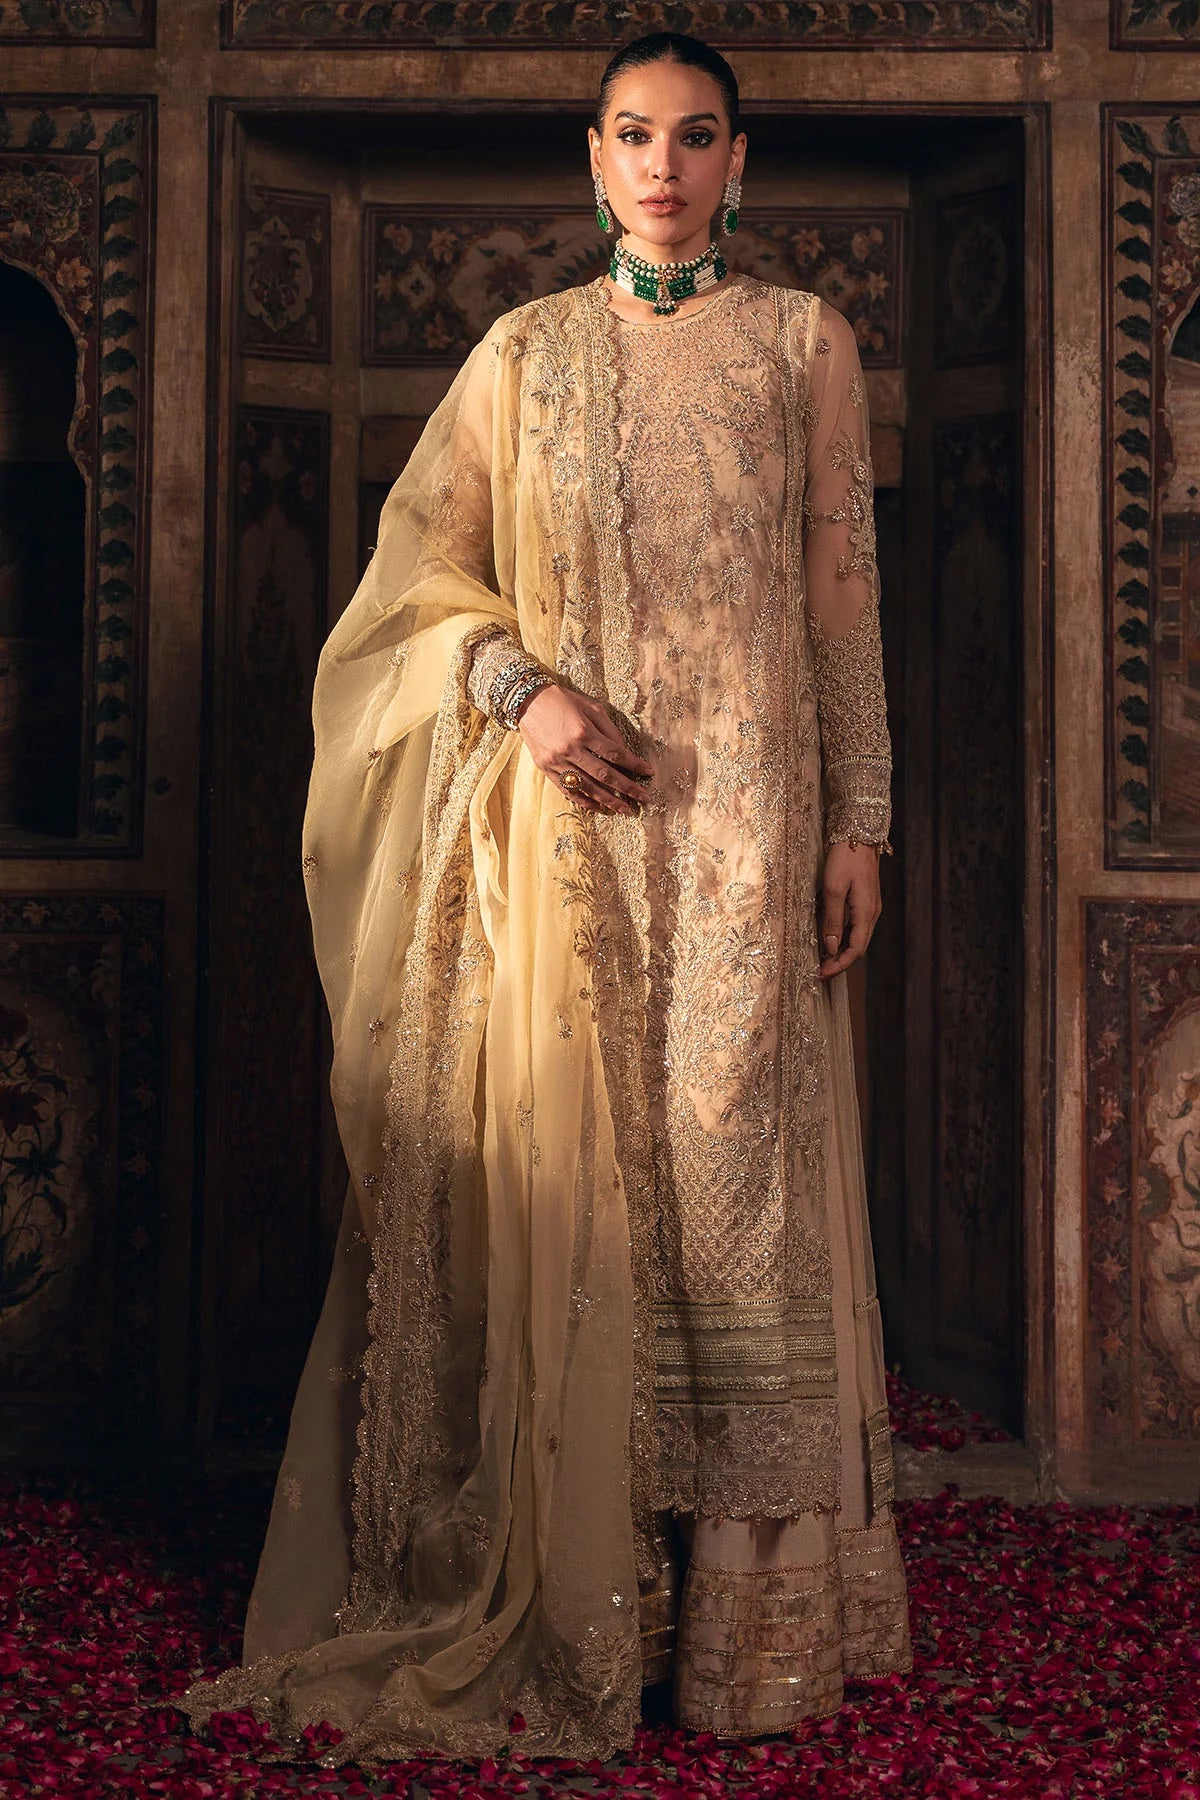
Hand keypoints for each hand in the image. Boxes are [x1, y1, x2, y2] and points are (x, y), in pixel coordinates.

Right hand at [516, 684, 654, 813]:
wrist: (527, 702)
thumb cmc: (562, 701)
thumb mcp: (590, 707)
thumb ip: (609, 729)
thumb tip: (624, 751)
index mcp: (583, 731)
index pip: (616, 754)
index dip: (634, 765)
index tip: (648, 773)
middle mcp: (571, 749)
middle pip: (605, 774)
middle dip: (627, 788)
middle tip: (644, 799)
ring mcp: (557, 762)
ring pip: (587, 787)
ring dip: (608, 800)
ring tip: (625, 810)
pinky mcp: (546, 769)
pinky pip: (568, 790)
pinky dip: (584, 801)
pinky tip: (598, 808)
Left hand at [818, 842, 882, 978]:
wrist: (858, 834)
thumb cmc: (844, 859)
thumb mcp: (833, 889)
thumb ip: (832, 919)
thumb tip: (830, 947)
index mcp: (866, 913)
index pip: (855, 950)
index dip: (839, 965)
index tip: (822, 974)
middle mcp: (872, 913)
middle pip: (858, 947)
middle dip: (840, 962)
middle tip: (820, 971)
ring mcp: (871, 907)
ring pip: (858, 937)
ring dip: (841, 950)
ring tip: (822, 959)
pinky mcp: (866, 900)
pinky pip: (856, 926)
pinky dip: (844, 937)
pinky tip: (830, 937)